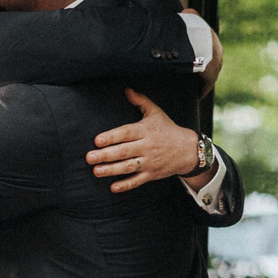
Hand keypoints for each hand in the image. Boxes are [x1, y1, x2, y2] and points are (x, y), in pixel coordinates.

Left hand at [86, 90, 204, 192]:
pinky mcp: (152, 174)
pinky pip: (138, 181)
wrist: (188, 149)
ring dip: (112, 170)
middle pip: (124, 151)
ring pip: (129, 167)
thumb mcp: (156, 113)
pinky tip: (113, 187)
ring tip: (96, 171)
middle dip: (106, 155)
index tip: (97, 140)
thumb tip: (126, 90)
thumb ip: (140, 101)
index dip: (112, 137)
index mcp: (146, 130)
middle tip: (89, 157)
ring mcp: (150, 161)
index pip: (126, 133)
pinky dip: (126, 185)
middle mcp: (147, 146)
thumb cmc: (168, 129)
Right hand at [188, 11, 224, 92]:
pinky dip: (200, 91)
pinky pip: (205, 87)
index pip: (208, 51)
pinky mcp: (211, 78)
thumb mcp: (191, 16)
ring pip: (207, 77)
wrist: (197, 41)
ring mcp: (216, 68)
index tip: (192, 60)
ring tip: (190, 87)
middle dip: (201, 69)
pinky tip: (195, 96)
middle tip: (190, 75)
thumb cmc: (192, 28)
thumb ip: (189, 14)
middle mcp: (218, 56)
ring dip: (200, 81)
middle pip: (209, 65)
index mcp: (214, 42)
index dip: (200, 55)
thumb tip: (184, 12)